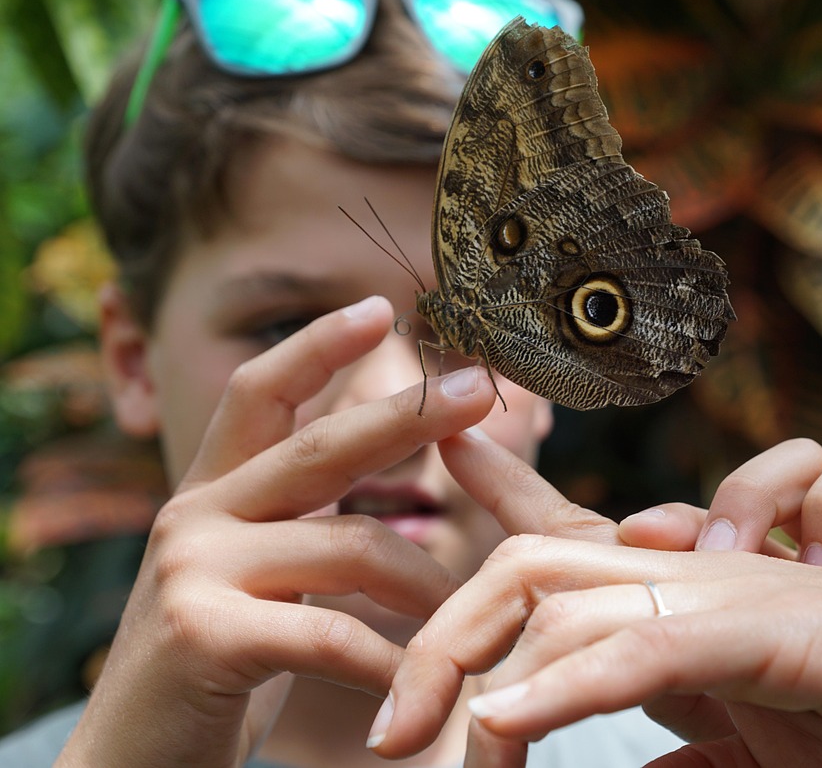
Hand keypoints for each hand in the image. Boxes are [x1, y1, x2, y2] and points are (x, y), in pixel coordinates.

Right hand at [57, 297, 495, 767]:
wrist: (132, 761)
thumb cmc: (215, 668)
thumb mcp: (253, 575)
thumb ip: (298, 520)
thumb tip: (371, 457)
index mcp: (214, 494)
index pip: (261, 394)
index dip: (317, 345)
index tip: (379, 304)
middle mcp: (197, 515)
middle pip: (323, 448)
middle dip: (412, 416)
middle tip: (484, 388)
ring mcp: (194, 569)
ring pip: (352, 548)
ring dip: (428, 589)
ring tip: (465, 624)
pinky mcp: (204, 633)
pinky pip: (332, 633)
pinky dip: (392, 661)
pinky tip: (421, 682)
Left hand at [372, 536, 821, 767]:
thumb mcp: (765, 732)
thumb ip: (693, 739)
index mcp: (686, 596)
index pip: (565, 539)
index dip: (494, 493)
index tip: (432, 464)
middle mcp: (698, 575)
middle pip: (533, 567)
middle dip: (441, 628)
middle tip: (383, 730)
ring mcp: (734, 593)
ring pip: (573, 594)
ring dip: (493, 663)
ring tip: (443, 743)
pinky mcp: (778, 629)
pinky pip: (648, 645)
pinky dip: (571, 683)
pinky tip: (508, 721)